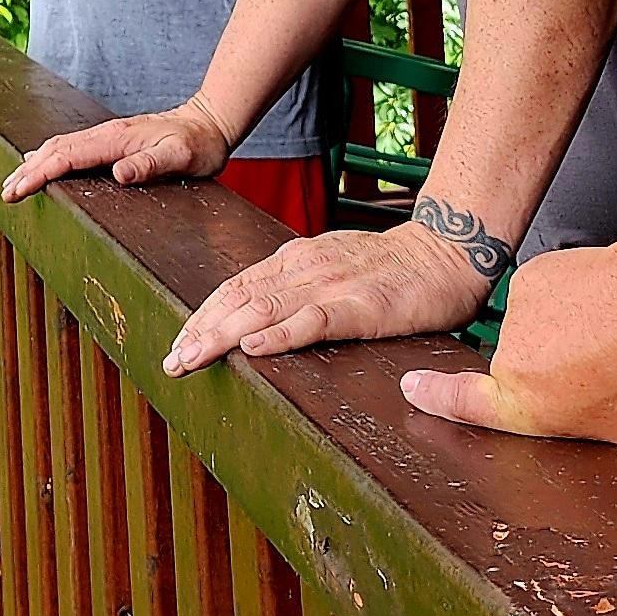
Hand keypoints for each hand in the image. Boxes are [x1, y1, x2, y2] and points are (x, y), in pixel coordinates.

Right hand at [1, 96, 227, 201]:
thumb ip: (149, 165)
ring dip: (35, 163)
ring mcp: (107, 136)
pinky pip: (72, 147)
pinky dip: (50, 156)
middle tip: (6, 193)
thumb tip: (118, 173)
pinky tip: (43, 163)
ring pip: (60, 147)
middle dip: (27, 171)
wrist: (208, 124)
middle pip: (55, 150)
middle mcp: (105, 134)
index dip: (40, 174)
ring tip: (14, 181)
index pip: (67, 157)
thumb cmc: (196, 144)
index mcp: (114, 139)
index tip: (19, 190)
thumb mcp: (179, 157)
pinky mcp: (111, 140)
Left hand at [159, 214, 487, 375]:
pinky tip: (254, 348)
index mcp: (295, 260)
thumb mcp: (331, 269)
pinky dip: (280, 334)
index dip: (202, 315)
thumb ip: (295, 287)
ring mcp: (331, 285)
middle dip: (200, 331)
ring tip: (193, 357)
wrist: (445, 253)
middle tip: (172, 361)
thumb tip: (254, 318)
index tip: (177, 343)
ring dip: (222, 335)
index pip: (235, 287)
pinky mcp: (360, 305)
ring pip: (265, 309)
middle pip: (240, 299)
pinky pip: (313, 320)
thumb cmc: (390, 269)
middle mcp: (305, 268)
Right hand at [394, 235, 616, 452]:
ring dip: (561, 337)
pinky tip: (601, 310)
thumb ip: (616, 463)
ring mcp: (519, 314)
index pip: (461, 405)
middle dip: (552, 375)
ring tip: (606, 338)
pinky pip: (546, 297)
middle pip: (520, 373)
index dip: (432, 398)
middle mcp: (510, 359)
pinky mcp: (533, 276)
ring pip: (535, 333)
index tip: (412, 388)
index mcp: (523, 404)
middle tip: (599, 373)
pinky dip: (568, 303)